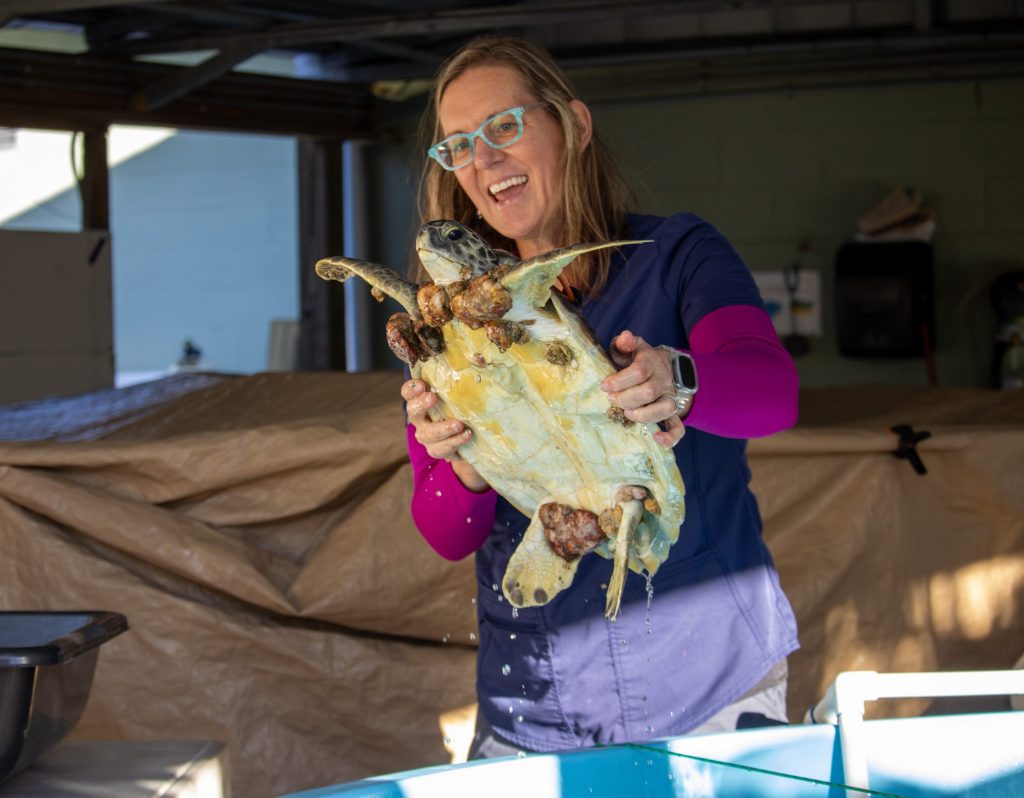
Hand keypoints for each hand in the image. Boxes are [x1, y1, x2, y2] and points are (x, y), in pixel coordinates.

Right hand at [401, 379, 489, 490]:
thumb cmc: (461, 411)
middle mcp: (420, 420)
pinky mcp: (437, 450)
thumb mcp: (458, 398)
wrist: (468, 441)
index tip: (421, 384)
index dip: (411, 388)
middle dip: (421, 404)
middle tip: (432, 397)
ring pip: (428, 434)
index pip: (408, 393)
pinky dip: (455, 441)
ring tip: (458, 424)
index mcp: (421, 402)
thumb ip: (460, 385)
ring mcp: (427, 437)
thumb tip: (474, 366)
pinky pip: (442, 448)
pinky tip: (466, 435)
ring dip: (443, 428)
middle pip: (413, 411)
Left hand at [601, 330, 685, 447]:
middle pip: (649, 392)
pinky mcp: (672, 412)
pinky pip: (678, 427)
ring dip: (644, 415)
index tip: (604, 386)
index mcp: (651, 362)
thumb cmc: (638, 360)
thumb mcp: (631, 348)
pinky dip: (671, 436)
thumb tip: (625, 337)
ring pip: (664, 408)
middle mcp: (663, 380)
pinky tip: (657, 439)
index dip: (620, 380)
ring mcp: (669, 397)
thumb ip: (624, 343)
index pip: (639, 371)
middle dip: (626, 398)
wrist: (663, 367)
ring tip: (627, 413)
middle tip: (612, 399)